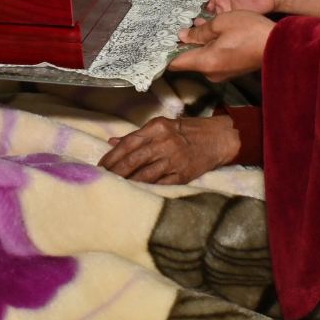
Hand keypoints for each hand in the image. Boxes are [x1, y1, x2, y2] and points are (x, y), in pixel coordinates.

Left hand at [98, 114, 241, 184]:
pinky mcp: (183, 175)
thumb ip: (137, 135)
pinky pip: (160, 184)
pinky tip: (135, 193)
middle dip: (115, 171)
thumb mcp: (162, 126)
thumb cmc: (187, 131)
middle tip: (103, 179)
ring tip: (115, 188)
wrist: (218, 138)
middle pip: (134, 160)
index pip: (129, 143)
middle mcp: (165, 143)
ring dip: (128, 182)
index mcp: (157, 128)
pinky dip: (146, 189)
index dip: (112, 156)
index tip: (101, 166)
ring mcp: (174, 160)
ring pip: (145, 175)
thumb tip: (113, 142)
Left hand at [168, 10, 272, 80]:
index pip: (174, 64)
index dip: (163, 53)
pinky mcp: (231, 69)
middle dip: (181, 43)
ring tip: (191, 22)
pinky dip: (209, 46)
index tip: (156, 42)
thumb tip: (184, 35)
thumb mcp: (222, 23)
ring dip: (197, 42)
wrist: (281, 46)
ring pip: (201, 57)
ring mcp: (222, 73)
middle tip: (174, 24)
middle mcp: (210, 72)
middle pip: (187, 59)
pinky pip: (213, 58)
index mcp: (205, 62)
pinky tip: (210, 30)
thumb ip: (200, 30)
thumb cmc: (251, 32)